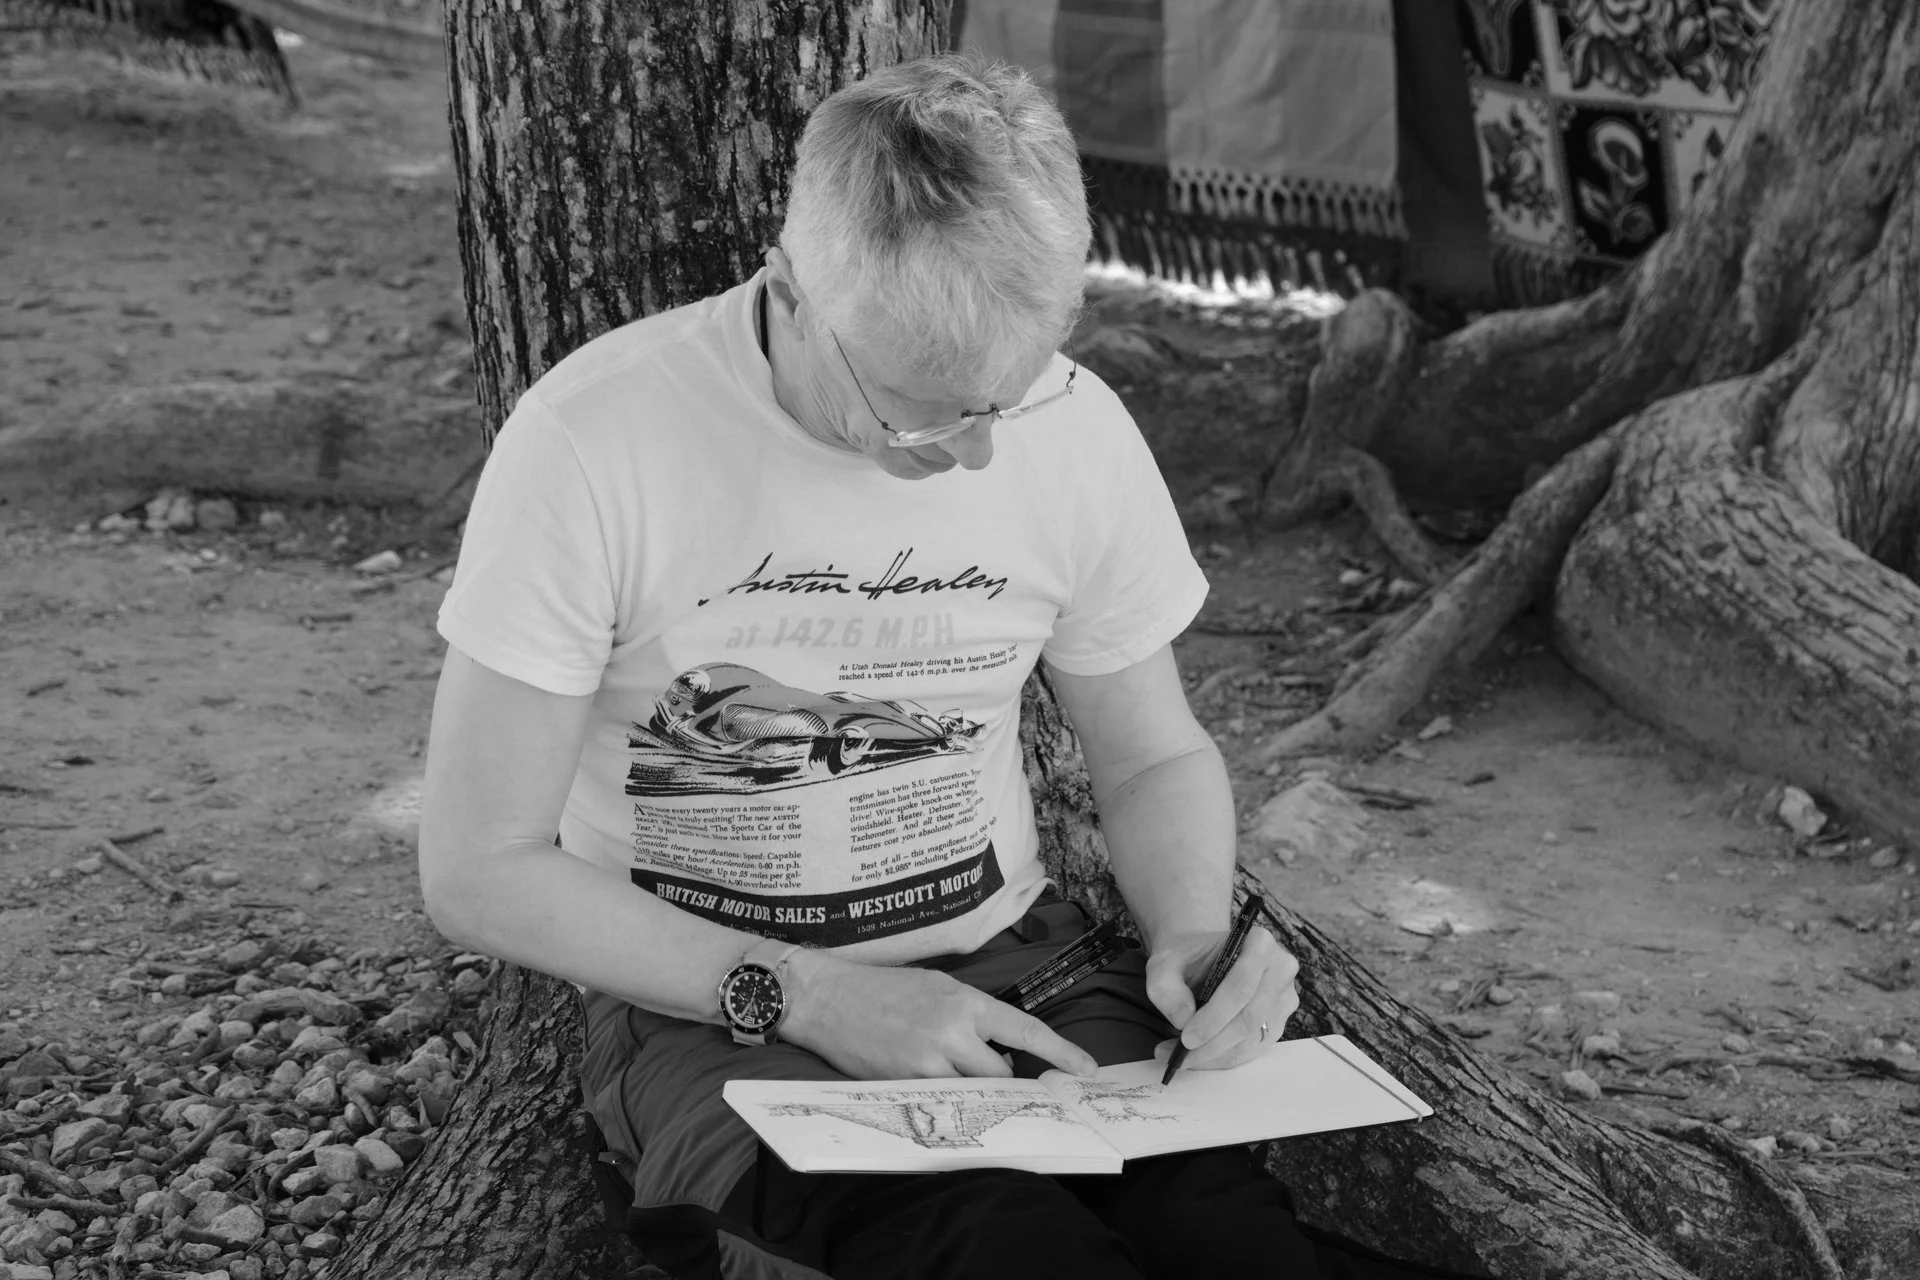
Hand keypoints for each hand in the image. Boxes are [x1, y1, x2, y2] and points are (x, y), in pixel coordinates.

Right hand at [779, 952, 1099, 1080]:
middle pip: (1003, 1073)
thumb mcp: (938, 986)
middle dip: (1005, 1076)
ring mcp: (929, 1062)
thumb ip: (972, 1014)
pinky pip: (943, 1099)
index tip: (1086, 1068)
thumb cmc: (882, 988)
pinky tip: (931, 1078)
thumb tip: (1001, 1046)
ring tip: (952, 1068)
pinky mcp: (906, 1083)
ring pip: (974, 1091)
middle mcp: (953, 1032)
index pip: (1026, 1031)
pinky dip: (947, 1094)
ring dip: (975, 1086)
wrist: (826, 998)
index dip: (1062, 1052)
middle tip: (991, 1069)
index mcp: (965, 1001)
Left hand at [1145, 924, 1299, 1070]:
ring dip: (1215, 1055)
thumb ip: (1167, 987)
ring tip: (1180, 1059)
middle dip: (1213, 1043)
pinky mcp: (1278, 1022)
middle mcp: (1279, 969)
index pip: (1240, 987)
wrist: (1200, 958)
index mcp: (1258, 943)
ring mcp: (1283, 998)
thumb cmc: (1186, 957)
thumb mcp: (1165, 962)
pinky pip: (1253, 1049)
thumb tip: (1183, 1019)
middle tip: (1181, 1056)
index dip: (1214, 1017)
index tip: (1186, 1038)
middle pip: (1250, 1017)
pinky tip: (1198, 1058)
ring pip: (1252, 1039)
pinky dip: (1223, 1058)